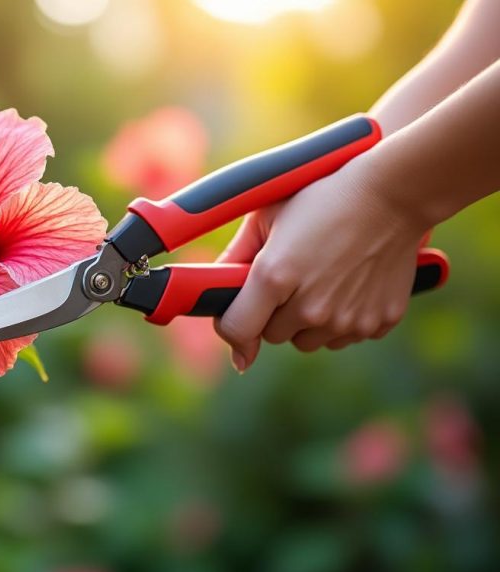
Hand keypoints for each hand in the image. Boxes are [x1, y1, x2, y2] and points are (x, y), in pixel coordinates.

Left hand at [213, 155, 429, 371]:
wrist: (393, 195)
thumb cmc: (321, 198)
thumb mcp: (266, 216)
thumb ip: (234, 258)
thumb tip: (214, 299)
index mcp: (274, 276)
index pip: (237, 330)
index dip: (231, 326)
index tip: (237, 316)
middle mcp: (310, 306)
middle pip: (273, 335)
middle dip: (273, 314)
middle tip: (292, 279)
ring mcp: (346, 319)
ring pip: (308, 341)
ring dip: (307, 320)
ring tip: (322, 279)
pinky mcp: (378, 323)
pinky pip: (345, 337)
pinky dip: (343, 319)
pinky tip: (350, 284)